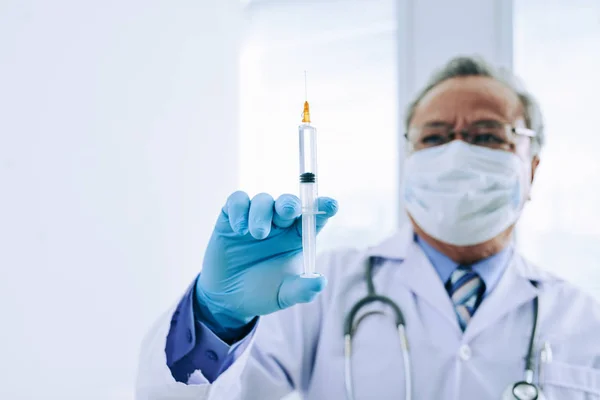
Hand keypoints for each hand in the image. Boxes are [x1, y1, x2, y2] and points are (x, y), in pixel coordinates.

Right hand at [196, 191, 338, 330]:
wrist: (228, 299)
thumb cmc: (262, 293)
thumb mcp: (283, 295)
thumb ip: (302, 290)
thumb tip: (320, 281)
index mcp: (297, 237)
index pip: (314, 216)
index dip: (324, 207)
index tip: (331, 205)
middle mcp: (279, 224)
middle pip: (289, 203)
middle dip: (290, 203)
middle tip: (287, 212)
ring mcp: (255, 218)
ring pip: (262, 200)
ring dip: (262, 213)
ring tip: (258, 234)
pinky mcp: (232, 217)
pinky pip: (237, 201)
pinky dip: (239, 209)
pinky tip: (239, 229)